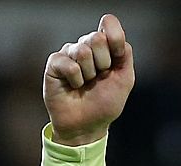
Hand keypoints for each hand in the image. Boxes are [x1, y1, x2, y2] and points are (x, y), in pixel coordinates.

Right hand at [43, 14, 134, 146]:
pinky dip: (76, 80)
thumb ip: (125, 55)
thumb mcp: (124, 80)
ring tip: (85, 84)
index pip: (109, 24)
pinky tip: (73, 87)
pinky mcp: (55, 63)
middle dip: (103, 63)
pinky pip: (69, 65)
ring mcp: (69, 53)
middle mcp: (86, 45)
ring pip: (83, 51)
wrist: (86, 126)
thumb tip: (118, 37)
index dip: (115, 38)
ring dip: (89, 75)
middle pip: (97, 37)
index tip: (117, 59)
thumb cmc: (104, 104)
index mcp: (104, 46)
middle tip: (98, 78)